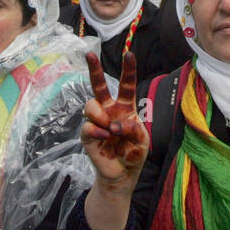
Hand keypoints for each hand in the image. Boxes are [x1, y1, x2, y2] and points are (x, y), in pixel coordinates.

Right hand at [81, 51, 147, 190]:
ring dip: (100, 115)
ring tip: (109, 128)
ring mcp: (97, 122)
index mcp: (125, 108)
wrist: (122, 174)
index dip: (128, 70)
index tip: (129, 54)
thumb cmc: (134, 153)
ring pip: (91, 105)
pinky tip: (105, 138)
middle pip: (98, 86)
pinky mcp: (87, 135)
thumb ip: (133, 129)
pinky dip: (97, 132)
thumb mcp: (142, 140)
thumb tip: (113, 125)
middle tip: (89, 54)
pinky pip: (88, 126)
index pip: (126, 85)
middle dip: (94, 69)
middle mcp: (109, 110)